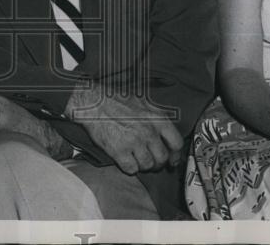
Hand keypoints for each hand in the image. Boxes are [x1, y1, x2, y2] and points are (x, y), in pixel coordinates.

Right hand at [64, 81, 182, 174]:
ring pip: (148, 165)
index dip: (175, 154)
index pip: (176, 143)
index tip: (172, 159)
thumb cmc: (115, 99)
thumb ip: (157, 117)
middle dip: (158, 162)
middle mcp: (148, 131)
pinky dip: (130, 167)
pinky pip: (131, 169)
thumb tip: (166, 133)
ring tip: (137, 160)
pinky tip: (126, 160)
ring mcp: (134, 142)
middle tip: (152, 162)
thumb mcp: (143, 102)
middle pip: (162, 157)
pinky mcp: (119, 151)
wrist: (93, 102)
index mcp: (157, 118)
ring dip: (144, 166)